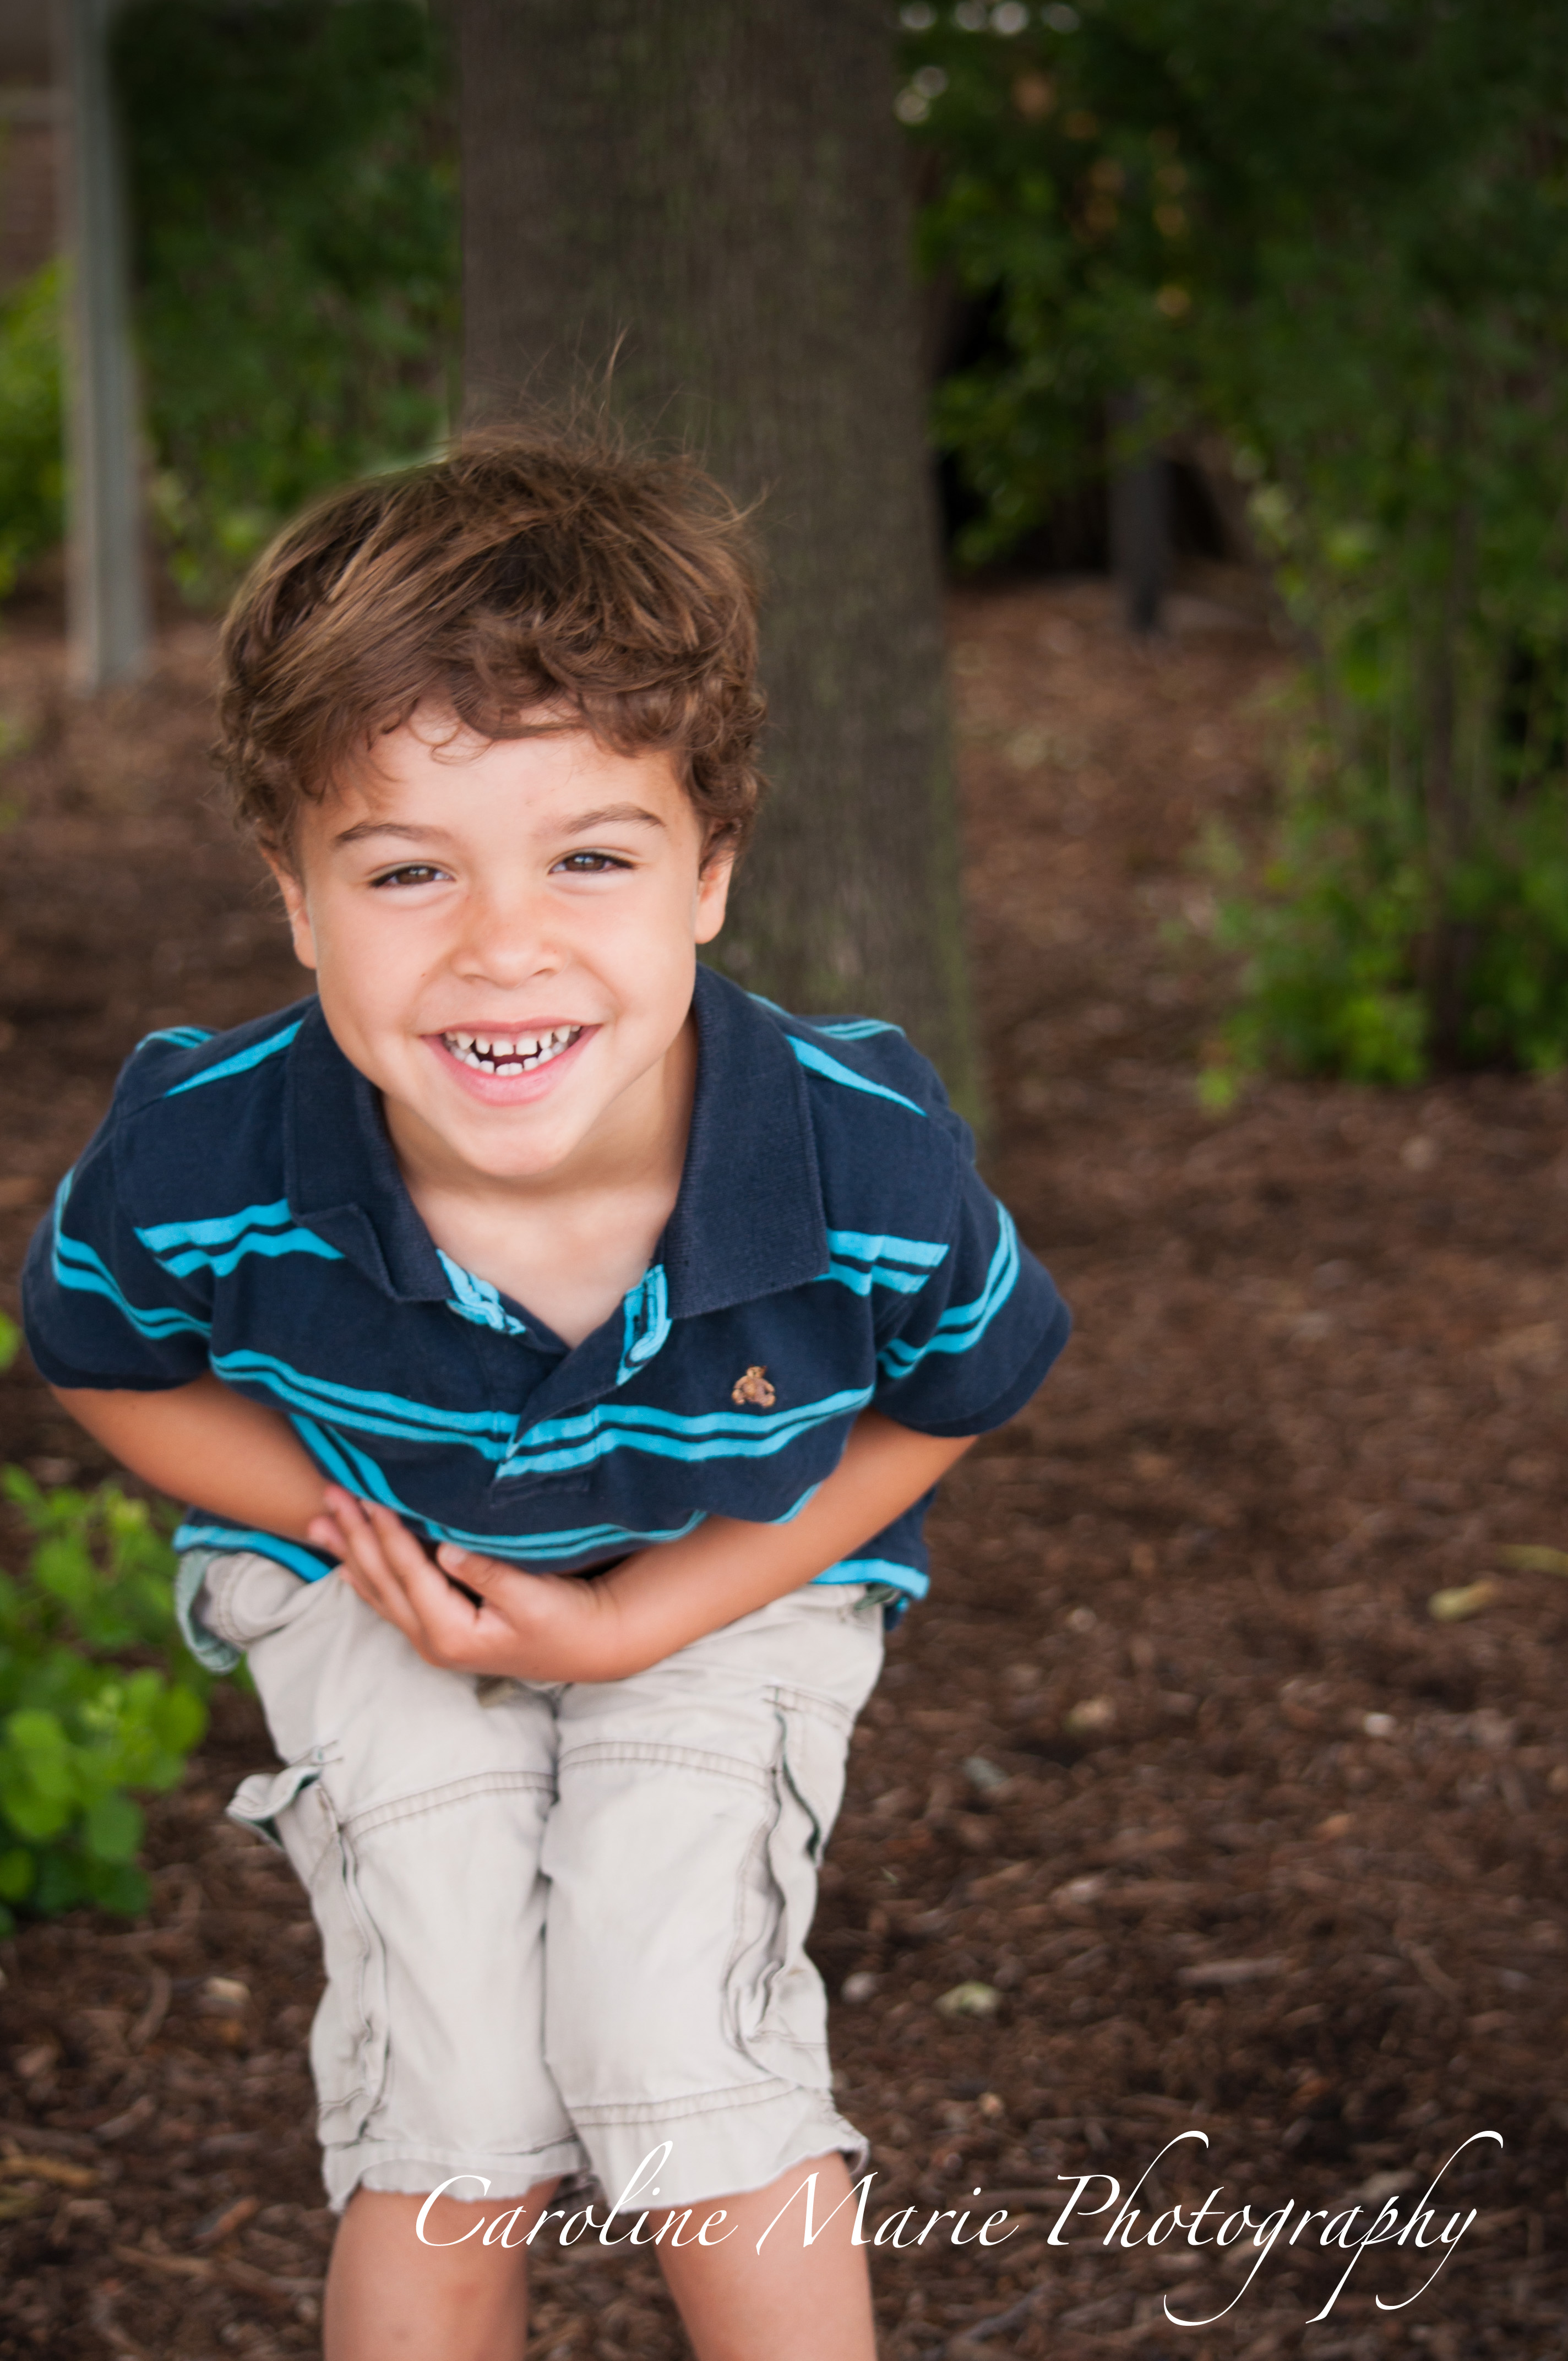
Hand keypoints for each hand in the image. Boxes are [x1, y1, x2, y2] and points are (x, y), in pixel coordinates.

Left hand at [307, 1488, 626, 1682]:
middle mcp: (431, 1640)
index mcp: (450, 1632)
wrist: (587, 1648)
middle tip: (327, 1497)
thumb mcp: (532, 1597)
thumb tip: (446, 1548)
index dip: (385, 1532)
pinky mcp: (440, 1632)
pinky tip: (345, 1566)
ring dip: (349, 1554)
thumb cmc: (565, 1620)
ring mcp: (432, 1640)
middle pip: (382, 1580)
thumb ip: (487, 1573)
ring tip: (318, 1523)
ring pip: (379, 1591)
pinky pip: (391, 1601)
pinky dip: (366, 1579)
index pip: (408, 1572)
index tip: (364, 1495)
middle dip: (354, 1536)